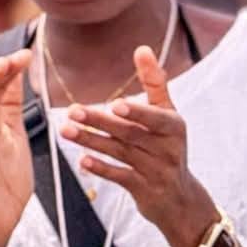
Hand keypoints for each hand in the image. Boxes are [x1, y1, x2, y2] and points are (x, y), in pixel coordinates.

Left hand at [62, 46, 218, 246]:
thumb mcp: (169, 116)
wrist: (180, 198)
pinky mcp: (144, 191)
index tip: (116, 105)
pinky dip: (102, 169)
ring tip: (66, 131)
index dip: (137, 112)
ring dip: (92, 142)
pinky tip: (82, 160)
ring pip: (121, 154)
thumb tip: (142, 48)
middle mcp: (168, 149)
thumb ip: (156, 83)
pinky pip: (121, 177)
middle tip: (73, 111)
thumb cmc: (169, 148)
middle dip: (100, 122)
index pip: (156, 118)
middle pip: (130, 134)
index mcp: (174, 127)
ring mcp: (157, 171)